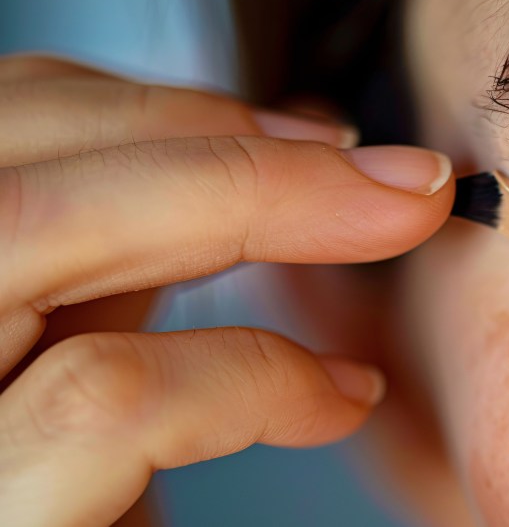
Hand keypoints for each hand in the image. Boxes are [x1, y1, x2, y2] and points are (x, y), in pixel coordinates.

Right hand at [0, 55, 453, 525]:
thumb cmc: (69, 506)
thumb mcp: (65, 372)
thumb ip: (113, 283)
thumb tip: (248, 181)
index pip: (8, 129)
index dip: (159, 106)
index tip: (303, 131)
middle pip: (18, 157)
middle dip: (215, 131)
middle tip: (379, 164)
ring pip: (43, 227)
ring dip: (251, 201)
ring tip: (387, 222)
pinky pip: (109, 397)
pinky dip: (253, 374)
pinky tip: (339, 396)